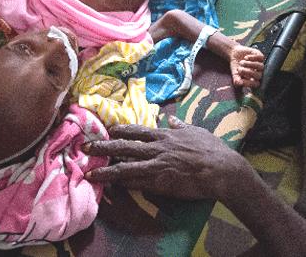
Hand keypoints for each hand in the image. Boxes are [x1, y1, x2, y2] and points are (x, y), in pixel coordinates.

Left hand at [85, 117, 249, 200]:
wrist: (220, 169)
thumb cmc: (212, 149)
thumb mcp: (196, 131)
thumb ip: (181, 126)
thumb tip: (172, 120)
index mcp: (166, 136)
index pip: (138, 131)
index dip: (121, 130)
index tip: (109, 130)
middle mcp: (157, 148)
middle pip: (124, 147)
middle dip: (103, 146)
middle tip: (86, 147)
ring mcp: (156, 166)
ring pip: (125, 167)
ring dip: (106, 170)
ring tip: (90, 172)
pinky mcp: (159, 183)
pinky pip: (136, 183)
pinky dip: (123, 183)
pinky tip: (112, 185)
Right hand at [229, 45, 263, 88]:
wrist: (235, 55)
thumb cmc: (237, 67)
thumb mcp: (235, 74)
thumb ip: (237, 80)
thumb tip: (240, 83)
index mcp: (254, 79)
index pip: (256, 84)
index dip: (249, 83)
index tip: (241, 81)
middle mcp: (259, 73)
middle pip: (258, 75)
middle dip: (248, 72)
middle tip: (239, 69)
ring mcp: (260, 64)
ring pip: (261, 66)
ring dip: (250, 64)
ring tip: (241, 62)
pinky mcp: (260, 56)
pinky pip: (261, 58)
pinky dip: (253, 58)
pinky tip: (246, 57)